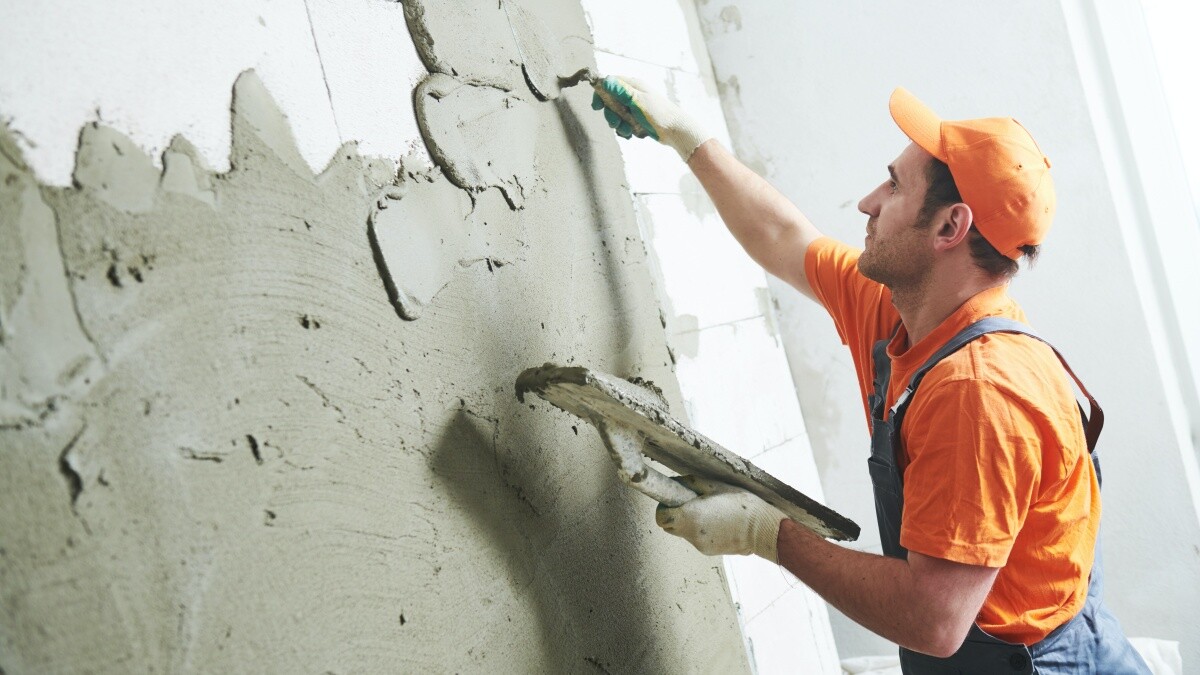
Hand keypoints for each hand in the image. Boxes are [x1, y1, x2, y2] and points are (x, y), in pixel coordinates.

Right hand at [591, 75, 711, 160]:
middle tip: (617, 123)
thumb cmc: (658, 113)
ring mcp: (635, 107)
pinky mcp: (637, 119)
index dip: (600, 94)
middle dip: (611, 114)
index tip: (596, 107)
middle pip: (610, 102)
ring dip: (619, 125)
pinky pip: (624, 124)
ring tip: (629, 130)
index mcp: (632, 85)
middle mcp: (633, 94)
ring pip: (616, 115)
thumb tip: (604, 80)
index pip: (609, 84)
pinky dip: (626, 130)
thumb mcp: (637, 101)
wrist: (675, 130)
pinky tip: (633, 134)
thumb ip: (620, 91)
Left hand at [655, 476, 786, 562]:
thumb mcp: (715, 486)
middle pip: (669, 526)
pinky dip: (701, 530)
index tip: (673, 498)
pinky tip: (718, 521)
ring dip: (689, 521)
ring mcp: (700, 546)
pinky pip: (697, 539)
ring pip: (684, 532)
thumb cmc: (741, 505)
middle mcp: (692, 535)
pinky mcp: (709, 551)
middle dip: (675, 514)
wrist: (762, 529)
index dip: (664, 506)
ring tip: (710, 511)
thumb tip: (675, 482)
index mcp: (690, 517)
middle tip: (690, 503)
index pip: (661, 517)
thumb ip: (691, 483)